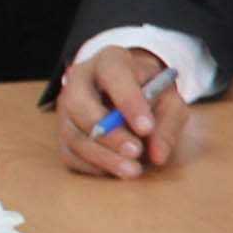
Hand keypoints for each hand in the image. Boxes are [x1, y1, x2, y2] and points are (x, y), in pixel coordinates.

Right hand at [57, 45, 189, 178]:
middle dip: (108, 133)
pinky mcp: (62, 131)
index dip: (129, 102)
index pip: (113, 75)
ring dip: (101, 156)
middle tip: (136, 152)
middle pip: (79, 104)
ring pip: (71, 133)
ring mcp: (65, 107)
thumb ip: (167, 122)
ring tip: (132, 170)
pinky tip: (114, 171)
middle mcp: (79, 80)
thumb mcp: (170, 99)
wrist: (131, 90)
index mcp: (110, 61)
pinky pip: (68, 153)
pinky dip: (91, 166)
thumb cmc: (151, 92)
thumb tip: (157, 155)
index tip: (147, 127)